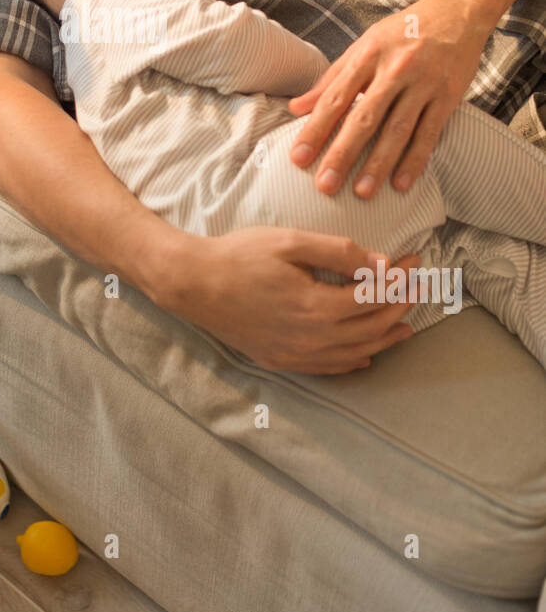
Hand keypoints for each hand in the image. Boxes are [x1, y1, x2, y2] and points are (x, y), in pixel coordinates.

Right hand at [160, 226, 418, 374]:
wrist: (195, 285)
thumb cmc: (240, 256)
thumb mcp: (291, 242)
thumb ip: (339, 252)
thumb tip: (382, 263)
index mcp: (318, 306)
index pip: (376, 295)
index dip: (401, 279)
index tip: (416, 262)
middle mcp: (313, 338)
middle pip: (372, 327)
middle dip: (400, 306)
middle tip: (417, 288)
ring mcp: (297, 354)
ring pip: (357, 353)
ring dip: (385, 338)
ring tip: (406, 326)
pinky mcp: (282, 361)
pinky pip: (330, 369)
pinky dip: (355, 362)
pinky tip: (365, 355)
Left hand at [285, 0, 488, 196]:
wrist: (455, 13)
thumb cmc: (401, 33)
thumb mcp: (362, 46)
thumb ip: (330, 79)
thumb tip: (296, 108)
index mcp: (367, 55)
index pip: (336, 98)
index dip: (315, 129)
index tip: (299, 157)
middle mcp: (394, 69)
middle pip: (364, 118)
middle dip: (342, 153)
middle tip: (325, 184)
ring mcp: (423, 84)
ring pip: (397, 130)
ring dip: (378, 164)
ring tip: (361, 192)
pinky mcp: (448, 97)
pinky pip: (429, 134)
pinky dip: (415, 160)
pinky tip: (400, 184)